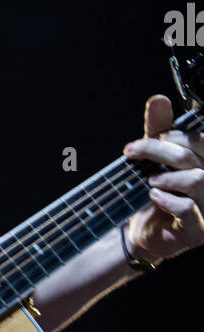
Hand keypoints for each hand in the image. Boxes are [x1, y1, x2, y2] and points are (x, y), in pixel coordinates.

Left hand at [122, 94, 203, 262]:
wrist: (142, 232)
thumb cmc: (153, 193)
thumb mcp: (153, 159)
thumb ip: (158, 130)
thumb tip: (159, 99)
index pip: (200, 140)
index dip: (173, 136)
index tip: (142, 142)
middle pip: (194, 157)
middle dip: (160, 150)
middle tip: (133, 152)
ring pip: (198, 179)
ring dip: (167, 176)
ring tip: (150, 180)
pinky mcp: (197, 230)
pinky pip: (188, 209)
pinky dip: (167, 199)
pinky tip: (154, 196)